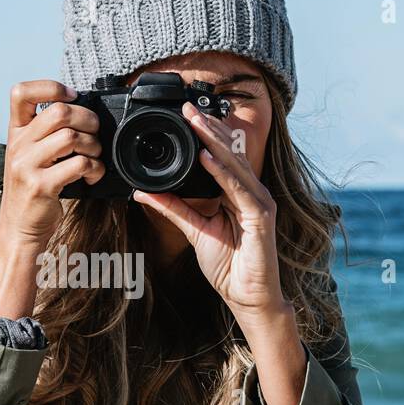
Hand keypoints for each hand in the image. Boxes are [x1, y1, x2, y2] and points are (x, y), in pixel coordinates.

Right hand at [0, 80, 105, 247]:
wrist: (18, 228)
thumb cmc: (32, 189)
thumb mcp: (29, 155)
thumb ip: (45, 133)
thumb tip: (82, 113)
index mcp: (15, 132)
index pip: (21, 92)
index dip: (50, 87)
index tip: (71, 98)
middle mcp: (18, 145)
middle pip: (59, 112)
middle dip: (88, 119)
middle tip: (95, 133)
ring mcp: (27, 165)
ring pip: (72, 137)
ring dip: (94, 146)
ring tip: (94, 157)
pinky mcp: (41, 186)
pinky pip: (78, 164)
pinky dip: (95, 168)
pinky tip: (92, 176)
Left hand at [131, 101, 288, 328]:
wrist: (247, 297)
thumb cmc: (228, 265)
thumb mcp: (194, 230)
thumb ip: (172, 208)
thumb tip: (143, 190)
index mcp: (238, 193)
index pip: (222, 156)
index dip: (205, 134)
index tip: (185, 114)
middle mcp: (251, 192)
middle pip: (230, 152)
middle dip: (208, 128)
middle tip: (187, 107)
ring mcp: (259, 202)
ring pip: (235, 164)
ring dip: (214, 141)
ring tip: (195, 122)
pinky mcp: (260, 217)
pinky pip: (238, 189)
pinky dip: (223, 172)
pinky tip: (208, 157)